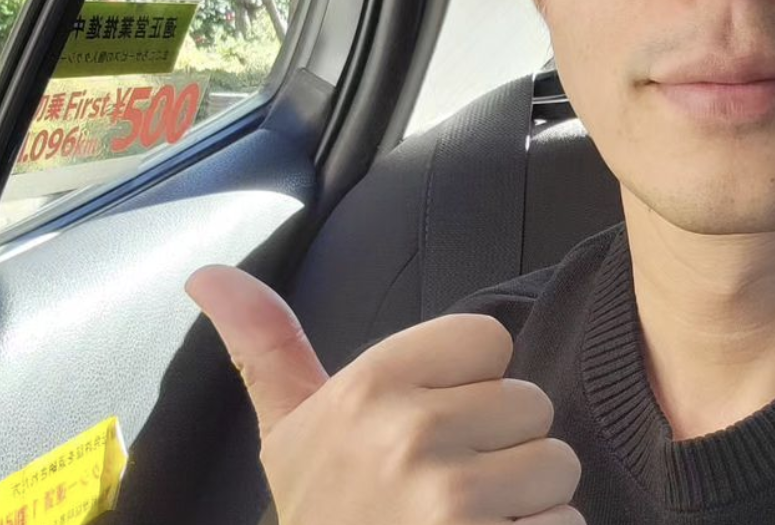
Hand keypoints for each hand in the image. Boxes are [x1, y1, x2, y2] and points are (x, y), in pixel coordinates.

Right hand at [186, 266, 583, 523]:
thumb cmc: (326, 519)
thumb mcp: (288, 435)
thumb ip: (269, 347)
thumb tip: (206, 274)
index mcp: (368, 388)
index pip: (489, 339)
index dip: (469, 387)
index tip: (428, 429)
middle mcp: (411, 435)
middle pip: (531, 403)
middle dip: (501, 448)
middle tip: (444, 490)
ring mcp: (454, 501)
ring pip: (557, 466)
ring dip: (526, 503)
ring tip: (468, 524)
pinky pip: (568, 523)